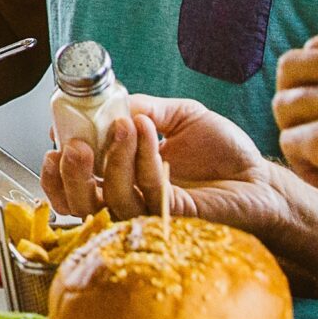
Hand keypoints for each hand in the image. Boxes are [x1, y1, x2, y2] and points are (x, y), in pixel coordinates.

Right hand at [41, 96, 292, 237]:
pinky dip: (143, 157)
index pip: (74, 183)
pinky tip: (148, 129)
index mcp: (120, 179)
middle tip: (73, 144)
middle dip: (68, 174)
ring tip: (122, 124)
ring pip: (108, 198)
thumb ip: (147, 108)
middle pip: (78, 202)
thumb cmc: (224, 155)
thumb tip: (114, 101)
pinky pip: (147, 190)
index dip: (57, 167)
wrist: (260, 180)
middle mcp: (128, 199)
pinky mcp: (171, 217)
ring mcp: (148, 212)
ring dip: (110, 157)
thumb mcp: (181, 116)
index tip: (57, 135)